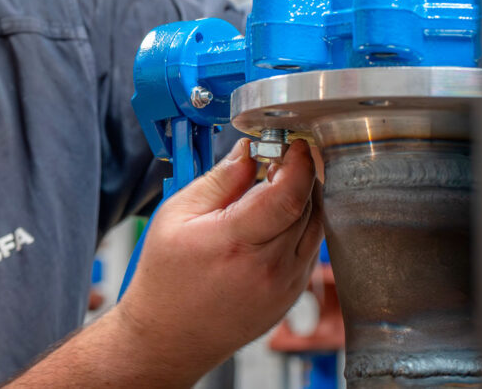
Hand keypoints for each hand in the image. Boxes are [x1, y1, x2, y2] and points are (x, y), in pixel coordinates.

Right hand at [115, 138, 322, 380]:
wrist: (167, 338)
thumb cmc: (165, 279)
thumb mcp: (177, 215)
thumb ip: (219, 180)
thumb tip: (248, 151)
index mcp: (237, 243)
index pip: (289, 196)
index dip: (299, 163)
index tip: (294, 143)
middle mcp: (269, 268)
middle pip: (308, 207)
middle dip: (300, 174)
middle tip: (280, 157)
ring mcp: (285, 287)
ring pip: (316, 227)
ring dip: (304, 198)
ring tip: (276, 185)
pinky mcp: (291, 296)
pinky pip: (310, 249)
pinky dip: (301, 225)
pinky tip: (275, 217)